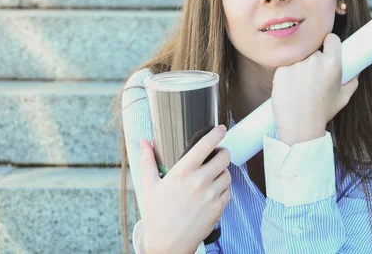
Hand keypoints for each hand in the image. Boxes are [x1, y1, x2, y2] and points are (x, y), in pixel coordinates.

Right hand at [140, 125, 231, 253]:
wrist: (168, 243)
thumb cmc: (157, 214)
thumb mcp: (149, 186)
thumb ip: (148, 160)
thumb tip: (143, 142)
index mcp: (182, 172)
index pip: (205, 145)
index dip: (216, 133)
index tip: (221, 128)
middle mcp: (199, 181)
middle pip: (224, 157)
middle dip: (223, 152)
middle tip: (218, 154)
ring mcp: (211, 195)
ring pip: (228, 174)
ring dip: (223, 172)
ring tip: (213, 176)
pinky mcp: (218, 208)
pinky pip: (228, 191)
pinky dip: (223, 189)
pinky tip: (212, 192)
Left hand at [271, 33, 359, 145]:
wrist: (299, 125)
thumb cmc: (322, 112)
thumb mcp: (344, 97)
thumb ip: (352, 80)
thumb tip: (355, 70)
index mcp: (332, 63)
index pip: (331, 38)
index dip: (330, 43)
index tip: (328, 48)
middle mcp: (313, 60)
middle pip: (314, 50)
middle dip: (315, 60)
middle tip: (313, 76)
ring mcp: (295, 64)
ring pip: (299, 58)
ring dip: (300, 66)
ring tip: (301, 85)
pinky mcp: (280, 69)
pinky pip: (286, 66)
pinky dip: (288, 74)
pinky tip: (290, 88)